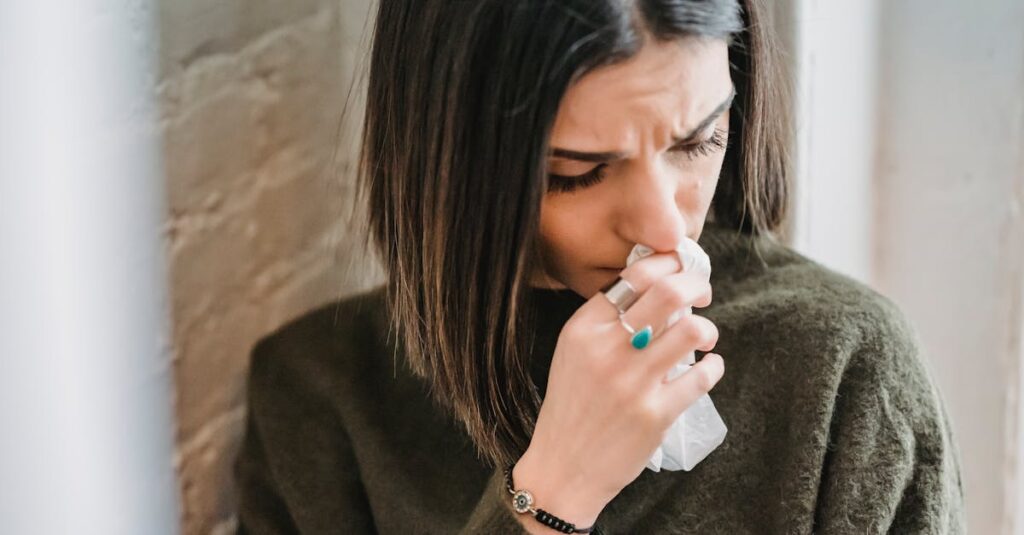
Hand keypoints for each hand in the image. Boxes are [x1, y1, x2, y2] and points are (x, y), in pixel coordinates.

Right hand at [512, 252, 722, 529]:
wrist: (563, 470)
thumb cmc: (573, 407)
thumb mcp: (573, 354)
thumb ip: (607, 322)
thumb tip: (661, 289)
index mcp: (583, 329)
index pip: (634, 275)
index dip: (668, 264)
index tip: (682, 268)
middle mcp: (606, 350)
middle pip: (669, 292)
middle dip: (696, 286)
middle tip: (703, 296)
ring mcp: (632, 383)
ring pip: (691, 331)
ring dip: (707, 329)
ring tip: (705, 338)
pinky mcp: (655, 415)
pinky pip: (702, 377)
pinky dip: (713, 368)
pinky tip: (708, 369)